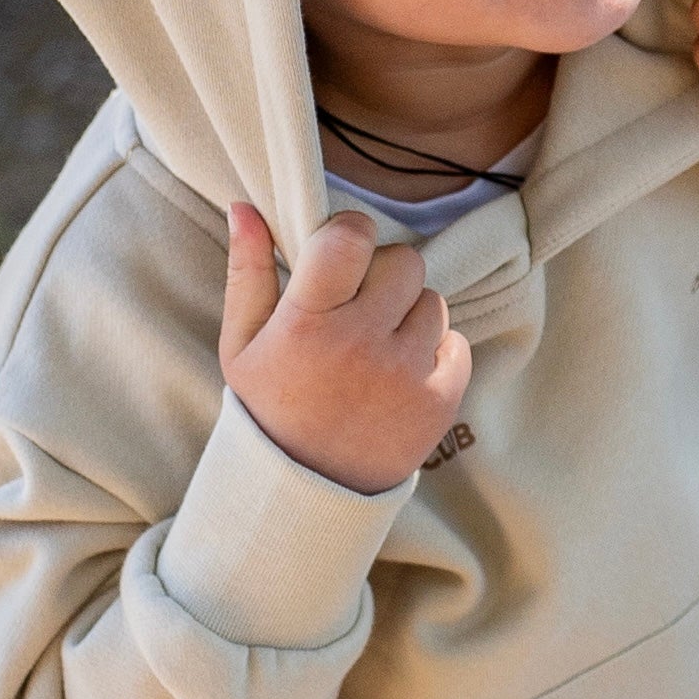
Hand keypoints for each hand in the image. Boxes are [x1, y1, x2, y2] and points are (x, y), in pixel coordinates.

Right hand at [220, 201, 469, 493]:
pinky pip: (457, 343)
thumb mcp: (241, 343)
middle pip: (404, 262)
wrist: (306, 491)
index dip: (350, 234)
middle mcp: (361, 345)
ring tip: (378, 347)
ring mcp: (406, 374)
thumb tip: (245, 207)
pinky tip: (402, 374)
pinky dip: (437, 353)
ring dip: (410, 315)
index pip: (350, 237)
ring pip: (432, 301)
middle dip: (384, 275)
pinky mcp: (440, 402)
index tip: (340, 255)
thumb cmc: (270, 409)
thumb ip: (248, 272)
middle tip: (360, 307)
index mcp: (308, 323)